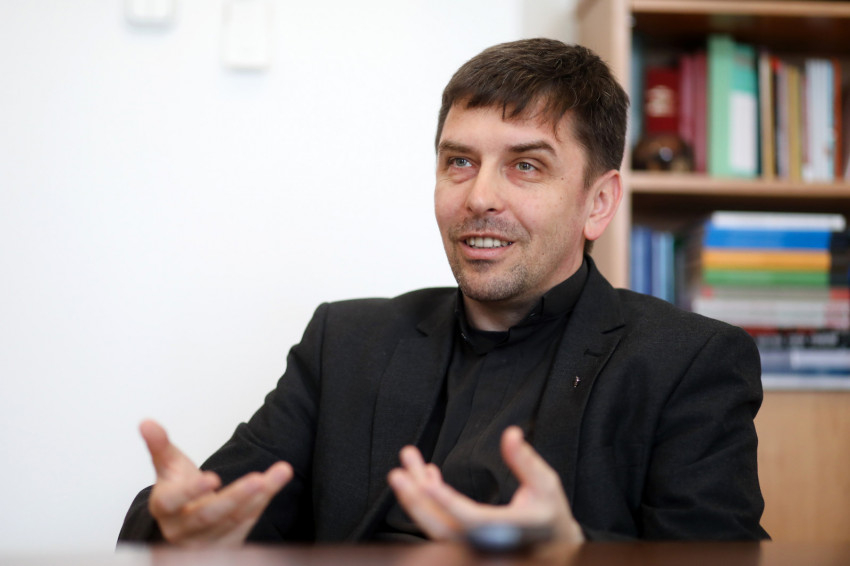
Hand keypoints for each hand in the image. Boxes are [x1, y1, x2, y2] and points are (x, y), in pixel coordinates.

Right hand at [140, 419, 292, 546]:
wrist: (187, 518)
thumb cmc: (177, 488)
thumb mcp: (168, 466)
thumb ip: (159, 445)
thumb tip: (146, 422)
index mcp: (164, 507)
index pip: (173, 502)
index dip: (191, 492)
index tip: (213, 478)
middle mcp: (182, 530)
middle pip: (208, 516)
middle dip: (235, 497)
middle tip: (258, 479)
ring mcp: (205, 542)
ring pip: (234, 521)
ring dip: (258, 497)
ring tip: (280, 473)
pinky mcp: (227, 545)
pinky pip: (247, 525)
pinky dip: (262, 504)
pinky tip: (274, 484)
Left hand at [387, 426, 584, 542]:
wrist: (553, 543)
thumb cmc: (549, 512)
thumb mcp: (545, 484)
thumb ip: (526, 461)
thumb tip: (512, 433)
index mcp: (506, 530)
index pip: (470, 519)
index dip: (446, 501)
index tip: (425, 482)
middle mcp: (484, 544)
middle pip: (442, 526)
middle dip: (416, 499)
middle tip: (398, 472)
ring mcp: (471, 546)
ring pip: (435, 527)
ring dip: (416, 498)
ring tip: (404, 469)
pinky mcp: (464, 543)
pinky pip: (439, 525)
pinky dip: (428, 503)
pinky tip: (425, 477)